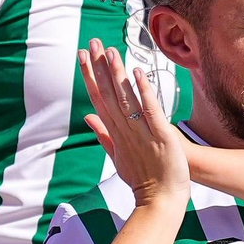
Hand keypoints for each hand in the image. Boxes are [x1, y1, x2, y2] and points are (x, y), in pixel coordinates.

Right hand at [78, 40, 188, 208]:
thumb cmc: (142, 178)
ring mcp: (141, 133)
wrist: (160, 201)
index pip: (98, 99)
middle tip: (91, 43)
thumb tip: (87, 116)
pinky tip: (138, 73)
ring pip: (125, 99)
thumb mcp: (117, 156)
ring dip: (117, 75)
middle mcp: (124, 130)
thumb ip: (103, 134)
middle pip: (108, 94)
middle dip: (98, 68)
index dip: (89, 76)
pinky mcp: (160, 136)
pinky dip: (144, 92)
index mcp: (114, 133)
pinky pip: (150, 111)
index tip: (82, 56)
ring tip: (110, 51)